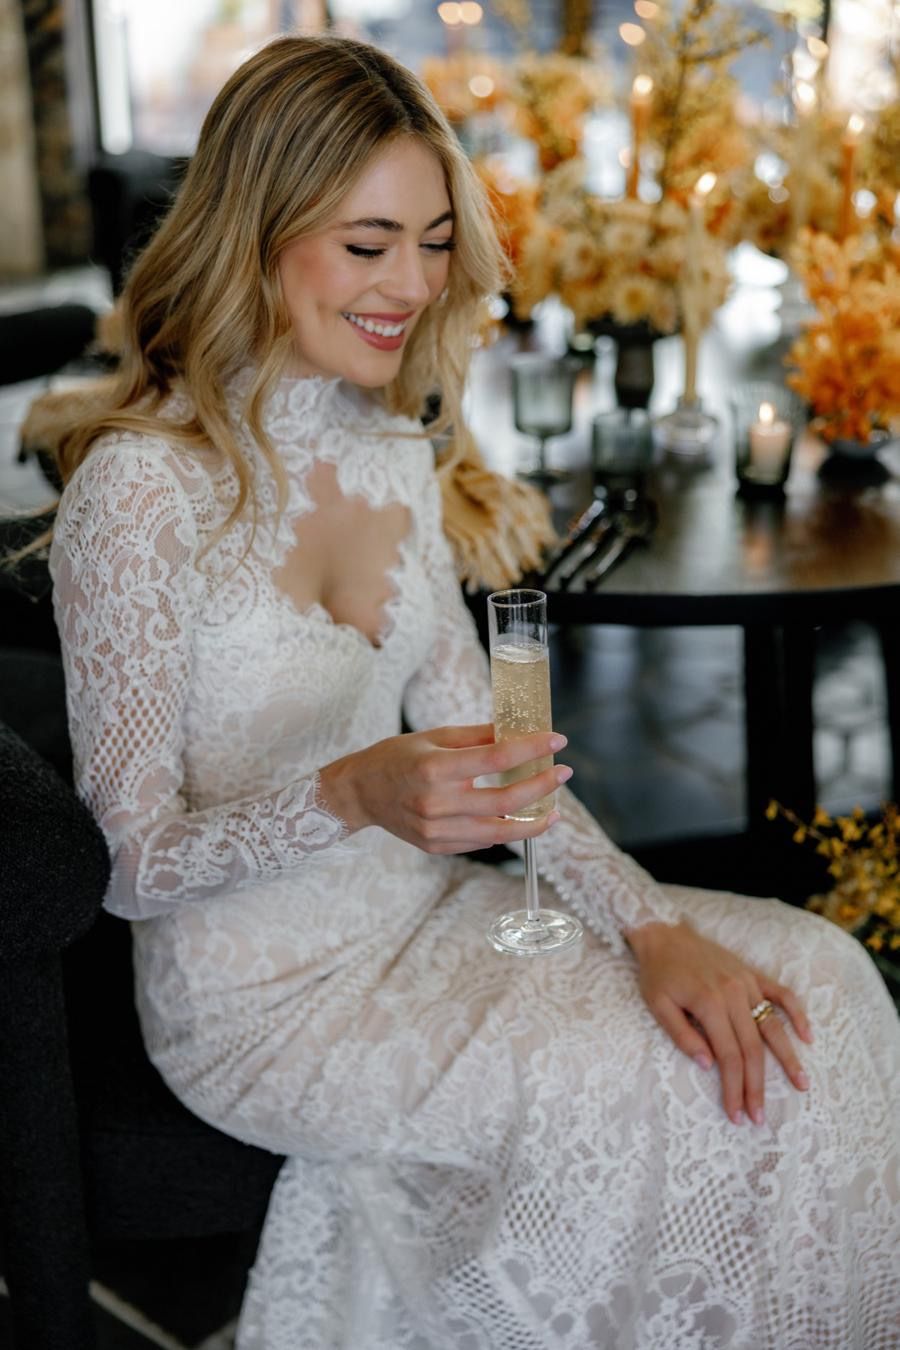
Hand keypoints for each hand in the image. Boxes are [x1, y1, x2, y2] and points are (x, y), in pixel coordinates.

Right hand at [319, 723, 571, 854]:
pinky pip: (481, 841)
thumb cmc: (397, 757)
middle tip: (564, 773)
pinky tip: (520, 819)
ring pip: (500, 831)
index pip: (497, 758)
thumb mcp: (434, 736)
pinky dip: (505, 830)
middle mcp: (437, 802)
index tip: (557, 740)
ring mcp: (437, 830)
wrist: (361, 792)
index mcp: (435, 768)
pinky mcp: (437, 846)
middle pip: (506, 800)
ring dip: (534, 821)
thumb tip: (519, 731)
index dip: (532, 749)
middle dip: (542, 786)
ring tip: (553, 809)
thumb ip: (478, 736)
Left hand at [626, 920, 813, 1126]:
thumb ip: (682, 1036)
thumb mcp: (657, 1005)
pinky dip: (797, 1014)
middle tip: (760, 1116)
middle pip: (753, 1049)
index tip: (737, 1114)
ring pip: (773, 1026)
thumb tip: (709, 1065)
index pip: (728, 1056)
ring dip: (788, 1058)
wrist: (662, 932)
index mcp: (709, 1003)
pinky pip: (781, 994)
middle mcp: (734, 993)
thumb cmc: (657, 972)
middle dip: (757, 1086)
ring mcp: (747, 982)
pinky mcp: (752, 973)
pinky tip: (807, 1036)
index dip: (734, 1088)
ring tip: (801, 1085)